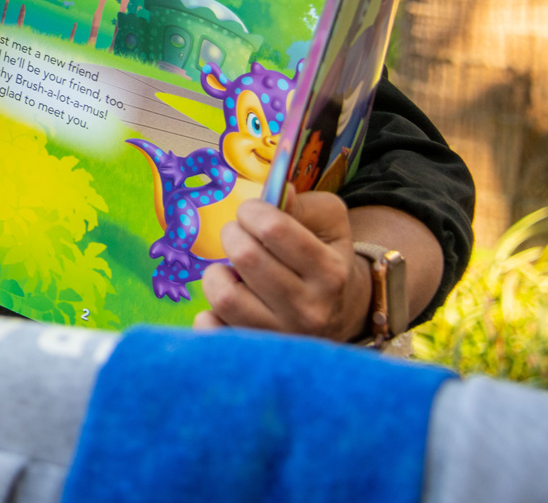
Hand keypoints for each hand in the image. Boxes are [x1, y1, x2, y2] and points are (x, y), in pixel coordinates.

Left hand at [194, 192, 370, 340]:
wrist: (338, 318)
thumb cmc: (325, 262)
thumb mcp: (330, 226)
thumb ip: (304, 204)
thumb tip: (279, 190)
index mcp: (330, 273)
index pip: (273, 230)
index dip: (252, 211)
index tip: (250, 213)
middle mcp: (309, 311)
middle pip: (245, 258)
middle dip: (233, 236)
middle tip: (239, 237)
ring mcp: (281, 339)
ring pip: (224, 295)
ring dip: (218, 274)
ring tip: (234, 273)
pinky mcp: (254, 358)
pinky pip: (210, 329)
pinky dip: (209, 313)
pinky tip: (228, 305)